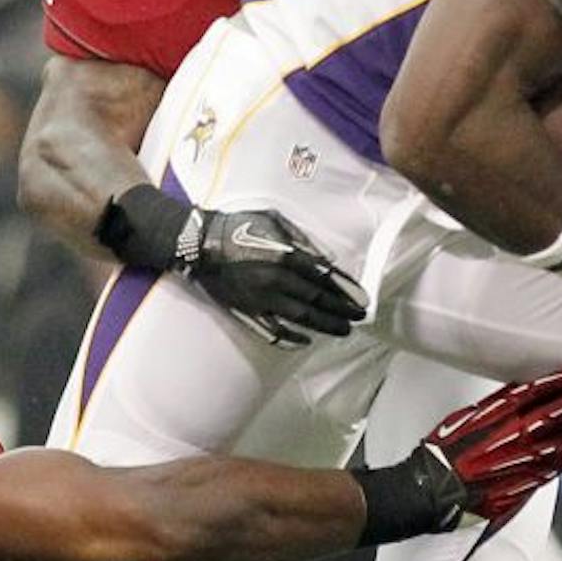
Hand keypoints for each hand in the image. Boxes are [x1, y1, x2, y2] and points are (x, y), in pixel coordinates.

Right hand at [99, 185, 364, 345]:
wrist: (200, 244)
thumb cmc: (238, 225)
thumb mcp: (273, 219)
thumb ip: (301, 239)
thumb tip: (326, 260)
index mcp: (285, 256)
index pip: (323, 277)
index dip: (345, 289)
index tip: (361, 297)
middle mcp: (278, 281)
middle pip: (317, 300)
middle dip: (341, 310)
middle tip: (360, 317)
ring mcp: (263, 299)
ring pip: (301, 318)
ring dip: (325, 325)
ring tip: (344, 331)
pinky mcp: (248, 311)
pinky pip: (274, 330)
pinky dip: (292, 337)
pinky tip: (307, 340)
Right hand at [420, 365, 561, 530]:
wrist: (435, 489)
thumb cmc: (446, 453)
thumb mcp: (469, 416)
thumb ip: (500, 405)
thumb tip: (522, 395)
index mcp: (500, 411)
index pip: (544, 388)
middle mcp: (517, 432)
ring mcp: (526, 458)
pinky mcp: (530, 481)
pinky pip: (561, 463)